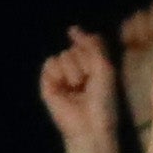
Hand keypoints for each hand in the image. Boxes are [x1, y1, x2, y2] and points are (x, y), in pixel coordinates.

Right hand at [36, 28, 118, 145]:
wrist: (90, 123)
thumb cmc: (103, 100)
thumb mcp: (104, 69)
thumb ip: (93, 46)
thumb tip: (73, 28)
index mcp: (92, 65)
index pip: (85, 42)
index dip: (85, 42)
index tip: (85, 47)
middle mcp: (76, 68)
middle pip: (74, 48)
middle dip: (83, 62)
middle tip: (88, 81)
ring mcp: (61, 75)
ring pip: (62, 55)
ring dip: (73, 70)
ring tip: (78, 86)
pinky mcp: (47, 82)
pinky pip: (50, 63)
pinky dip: (59, 73)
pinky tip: (65, 86)